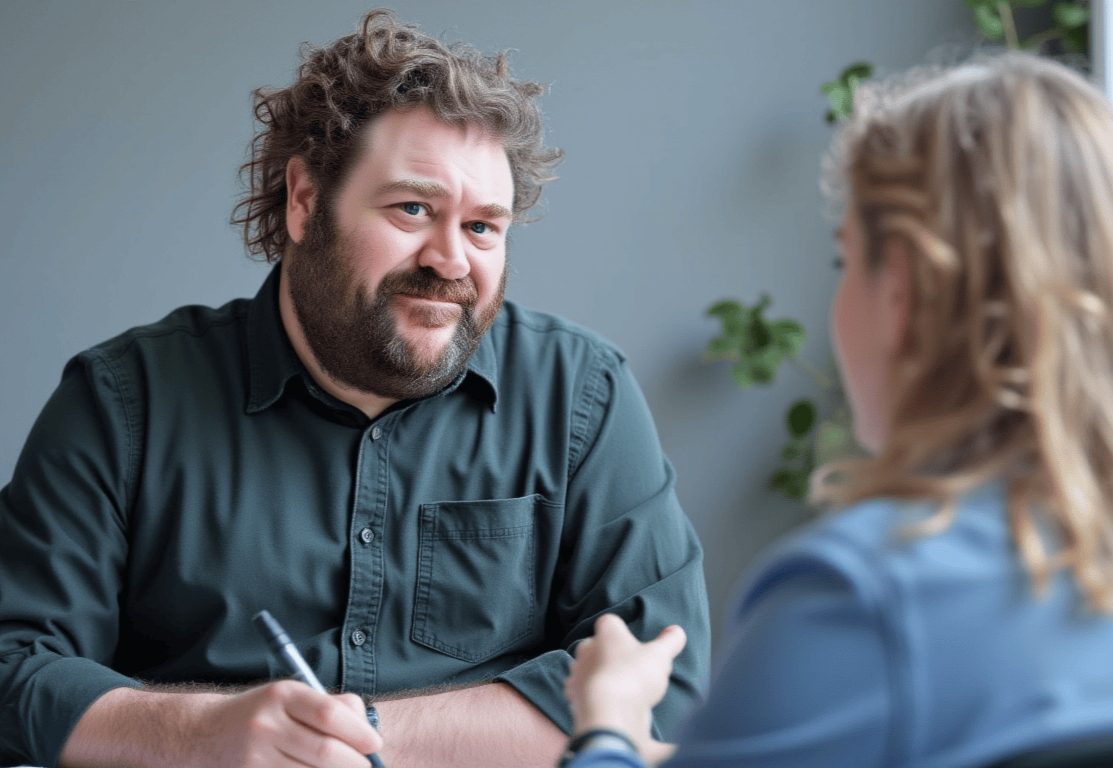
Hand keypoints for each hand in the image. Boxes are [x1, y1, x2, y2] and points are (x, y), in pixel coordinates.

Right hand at [193, 681, 382, 766]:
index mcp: (282, 695)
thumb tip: (370, 734)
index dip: (359, 733)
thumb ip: (334, 707)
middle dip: (356, 764)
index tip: (375, 744)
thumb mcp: (292, 697)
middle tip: (369, 767)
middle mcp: (267, 725)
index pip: (329, 714)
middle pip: (325, 752)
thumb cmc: (264, 713)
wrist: (204, 733)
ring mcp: (255, 756)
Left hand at [564, 614, 685, 758]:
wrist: (608, 712)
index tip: (633, 643)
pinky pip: (584, 692)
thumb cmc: (633, 676)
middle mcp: (587, 649)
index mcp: (607, 633)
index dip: (622, 631)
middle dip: (611, 655)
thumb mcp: (660, 656)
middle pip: (597, 646)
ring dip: (602, 676)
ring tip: (623, 689)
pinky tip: (610, 704)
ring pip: (590, 669)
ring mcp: (578, 673)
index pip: (611, 622)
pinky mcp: (574, 696)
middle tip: (630, 667)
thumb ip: (670, 641)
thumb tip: (677, 631)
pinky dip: (595, 696)